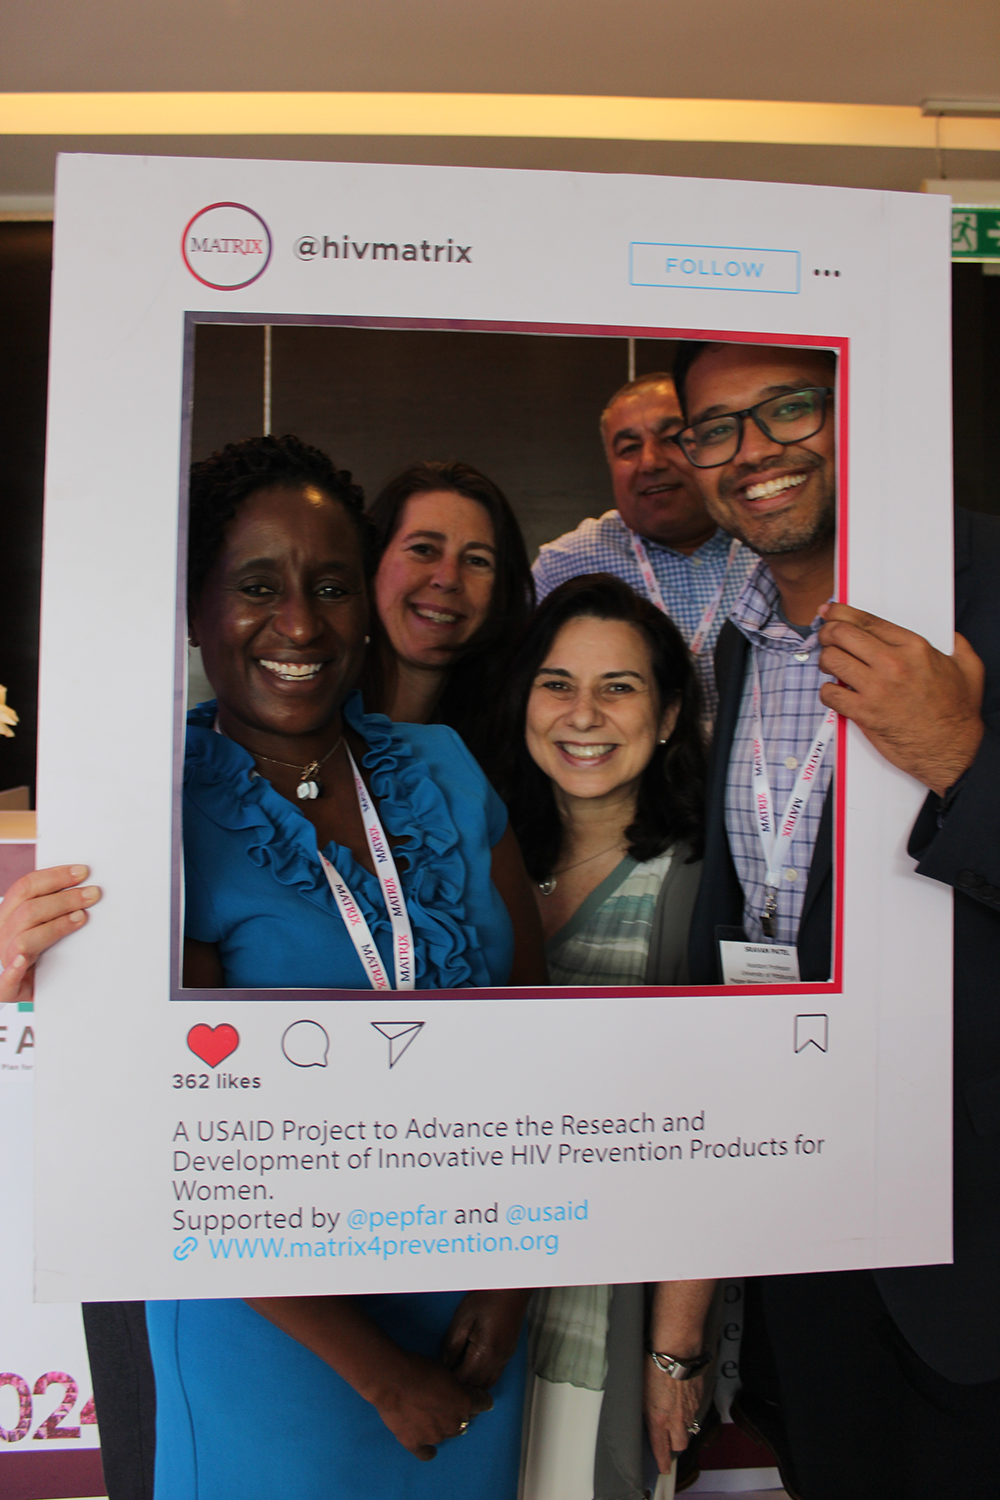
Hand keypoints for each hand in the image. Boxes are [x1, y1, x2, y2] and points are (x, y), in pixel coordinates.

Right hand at [0, 865, 99, 1004]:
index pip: (25, 887)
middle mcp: (2, 935)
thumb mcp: (44, 923)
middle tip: (93, 894)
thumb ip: (55, 907)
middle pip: (28, 911)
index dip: (55, 877)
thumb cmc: (45, 951)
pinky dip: (12, 971)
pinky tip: (22, 961)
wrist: (37, 986)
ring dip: (54, 926)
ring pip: (22, 940)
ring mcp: (4, 961)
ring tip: (80, 918)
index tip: (83, 872)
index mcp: (8, 915)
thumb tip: (86, 886)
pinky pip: (5, 982)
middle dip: (63, 899)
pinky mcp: (9, 989)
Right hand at [370, 1347, 492, 1459]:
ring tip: (428, 1415)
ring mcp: (435, 1436)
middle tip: (444, 1403)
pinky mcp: (415, 1443)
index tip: (476, 1396)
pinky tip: (427, 1445)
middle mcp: (454, 1423)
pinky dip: (428, 1449)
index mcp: (465, 1402)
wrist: (391, 1379)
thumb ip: (457, 1387)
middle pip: (465, 1421)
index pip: (483, 1403)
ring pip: (446, 1435)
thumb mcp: (446, 1371)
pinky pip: (427, 1453)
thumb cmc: (419, 1368)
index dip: (479, 1397)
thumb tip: (456, 1394)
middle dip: (458, 1412)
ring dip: (442, 1426)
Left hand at [440, 1288, 530, 1388]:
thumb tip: (443, 1363)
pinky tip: (472, 1370)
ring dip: (471, 1385)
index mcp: (485, 1353)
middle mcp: (498, 1360)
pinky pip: (494, 1375)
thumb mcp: (463, 1319)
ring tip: (456, 1376)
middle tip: (443, 1381)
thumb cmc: (489, 1297)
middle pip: (475, 1387)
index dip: (448, 1383)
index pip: (463, 1381)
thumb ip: (451, 1345)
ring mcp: (505, 1358)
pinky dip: (482, 1379)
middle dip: (459, 1387)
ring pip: (486, 1385)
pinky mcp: (508, 1352)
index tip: (436, 1380)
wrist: (511, 1287)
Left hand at [643, 1361, 708, 1473]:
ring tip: (675, 1416)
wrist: (677, 1351)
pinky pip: (695, 1413)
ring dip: (682, 1427)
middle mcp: (676, 1419)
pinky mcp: (698, 1399)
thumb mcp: (640, 1390)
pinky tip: (682, 1399)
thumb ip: (644, 1409)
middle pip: (680, 1444)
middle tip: (668, 1437)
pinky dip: (689, 1411)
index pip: (661, 1449)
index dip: (661, 1461)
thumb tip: (644, 1416)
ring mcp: (690, 1410)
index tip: (662, 1468)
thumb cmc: (654, 1365)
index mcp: (658, 1419)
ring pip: (689, 1429)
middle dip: (674, 1444)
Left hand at [818, 604, 984, 795]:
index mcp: (913, 647)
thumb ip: (957, 644)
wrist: (951, 750)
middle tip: (825, 636)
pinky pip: (830, 694)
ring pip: (831, 660)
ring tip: (831, 665)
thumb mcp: (967, 667)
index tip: (831, 611)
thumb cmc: (957, 713)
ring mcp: (876, 689)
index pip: (866, 620)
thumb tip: (949, 635)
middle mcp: (892, 663)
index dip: (841, 612)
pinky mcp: (864, 713)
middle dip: (827, 631)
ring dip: (825, 660)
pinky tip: (836, 692)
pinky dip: (827, 692)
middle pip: (842, 634)